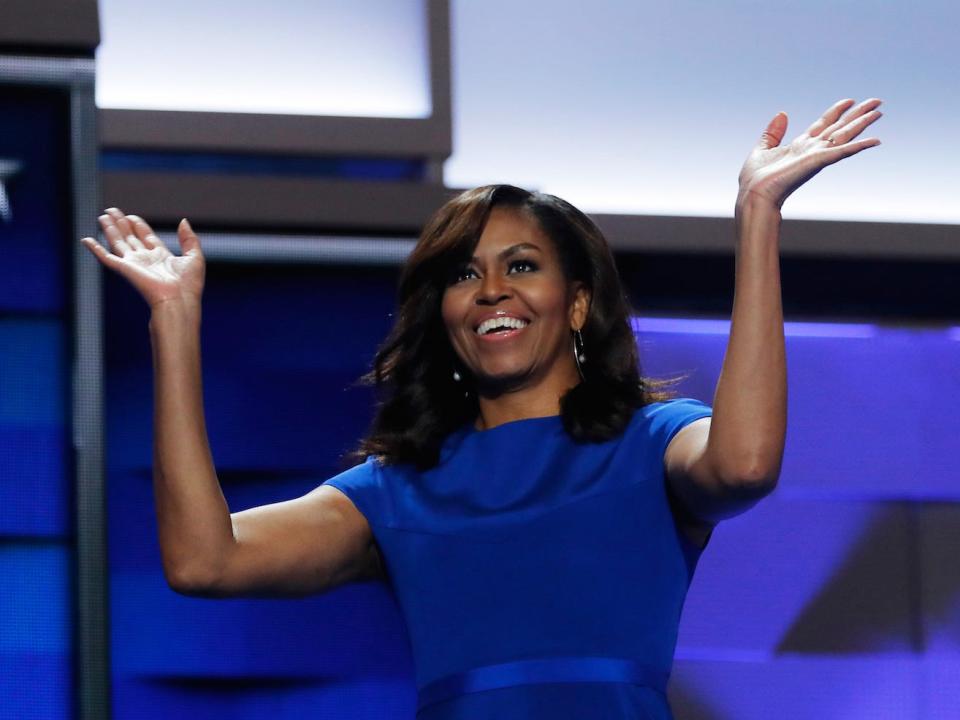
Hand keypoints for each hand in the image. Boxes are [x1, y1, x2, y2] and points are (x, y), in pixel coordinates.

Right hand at [81, 209, 205, 309]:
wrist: (178, 301)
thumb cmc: (189, 285)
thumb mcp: (195, 257)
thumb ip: (189, 239)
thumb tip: (183, 221)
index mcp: (161, 256)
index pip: (146, 237)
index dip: (138, 226)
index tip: (131, 216)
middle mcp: (145, 259)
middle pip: (130, 238)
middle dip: (121, 224)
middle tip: (112, 210)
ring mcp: (134, 264)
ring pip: (118, 243)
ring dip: (110, 229)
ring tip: (103, 216)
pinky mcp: (124, 269)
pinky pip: (106, 258)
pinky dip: (95, 249)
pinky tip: (86, 240)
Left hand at [737, 98, 882, 209]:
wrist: (754, 195)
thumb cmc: (755, 180)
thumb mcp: (762, 149)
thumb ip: (773, 132)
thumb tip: (782, 114)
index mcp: (799, 146)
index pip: (823, 124)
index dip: (836, 111)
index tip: (849, 101)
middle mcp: (812, 150)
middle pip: (839, 127)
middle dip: (857, 115)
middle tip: (876, 102)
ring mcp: (816, 155)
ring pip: (845, 135)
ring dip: (862, 123)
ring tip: (879, 111)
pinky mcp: (818, 161)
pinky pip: (842, 152)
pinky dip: (859, 146)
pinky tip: (875, 140)